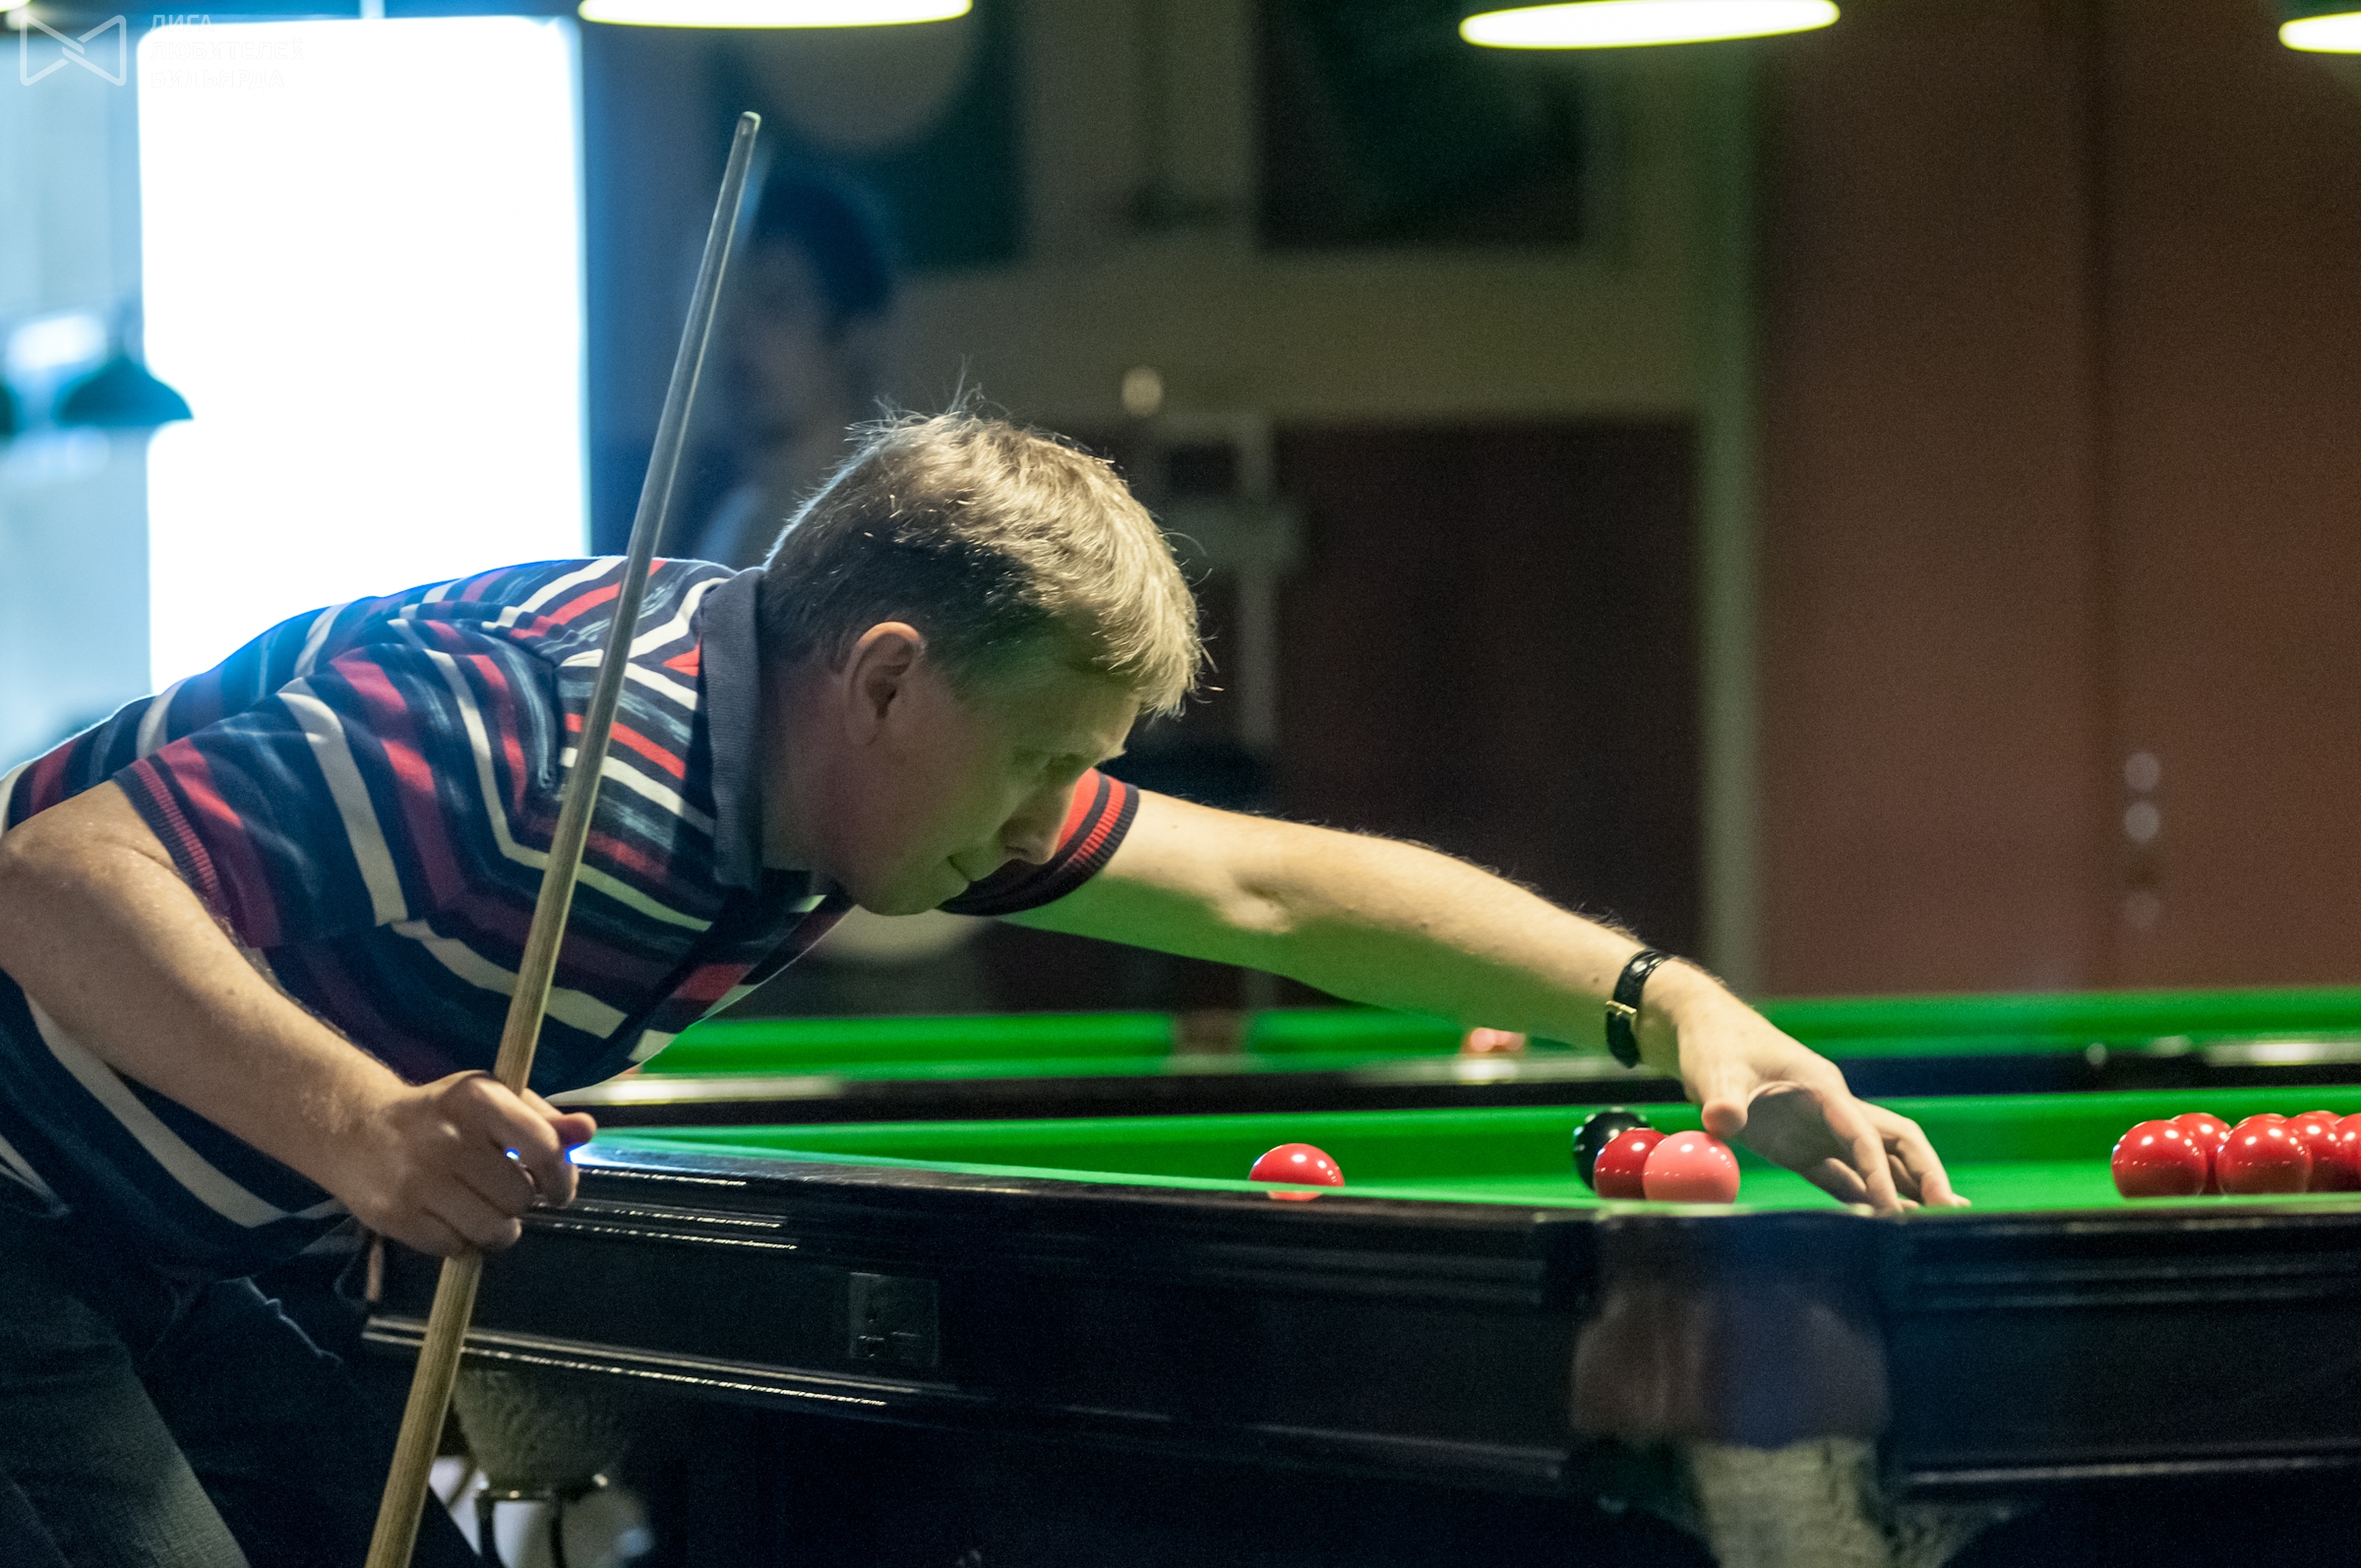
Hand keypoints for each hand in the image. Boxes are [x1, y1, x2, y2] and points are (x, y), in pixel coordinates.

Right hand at [331, 1071, 597, 1255]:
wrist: (354, 1129)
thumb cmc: (440, 1115)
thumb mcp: (490, 1102)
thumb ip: (542, 1120)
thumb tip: (587, 1131)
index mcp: (479, 1099)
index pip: (543, 1147)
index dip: (561, 1177)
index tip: (558, 1190)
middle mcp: (449, 1137)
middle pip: (521, 1198)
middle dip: (520, 1202)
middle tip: (501, 1192)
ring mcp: (419, 1179)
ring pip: (494, 1230)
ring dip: (496, 1229)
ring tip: (479, 1209)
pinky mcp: (395, 1215)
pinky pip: (455, 1249)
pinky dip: (459, 1241)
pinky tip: (446, 1217)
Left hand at [1640, 964, 1964, 1213]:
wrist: (1703, 1033)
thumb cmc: (1716, 1044)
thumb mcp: (1716, 1071)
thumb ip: (1722, 1100)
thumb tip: (1721, 1122)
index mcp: (1824, 1089)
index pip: (1866, 1135)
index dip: (1880, 1173)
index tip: (1891, 1209)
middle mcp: (1832, 1110)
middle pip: (1895, 1143)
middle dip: (1925, 1175)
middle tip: (1951, 1213)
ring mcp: (1820, 1129)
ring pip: (1875, 1162)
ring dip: (1903, 1190)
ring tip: (1935, 1226)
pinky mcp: (1801, 1146)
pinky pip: (1842, 1177)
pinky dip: (1864, 1198)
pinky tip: (1884, 1223)